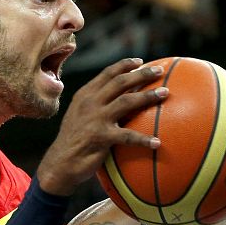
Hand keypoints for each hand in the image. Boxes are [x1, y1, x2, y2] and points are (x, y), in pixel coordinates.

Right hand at [37, 58, 167, 195]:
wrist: (60, 163)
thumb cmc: (74, 140)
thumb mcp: (79, 115)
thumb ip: (95, 104)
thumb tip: (118, 97)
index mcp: (85, 95)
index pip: (107, 74)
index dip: (125, 65)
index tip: (140, 61)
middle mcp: (90, 103)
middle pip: (120, 82)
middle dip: (142, 74)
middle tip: (159, 71)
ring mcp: (96, 119)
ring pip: (127, 101)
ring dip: (148, 96)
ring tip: (165, 93)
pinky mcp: (101, 137)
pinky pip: (128, 136)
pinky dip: (144, 139)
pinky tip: (157, 142)